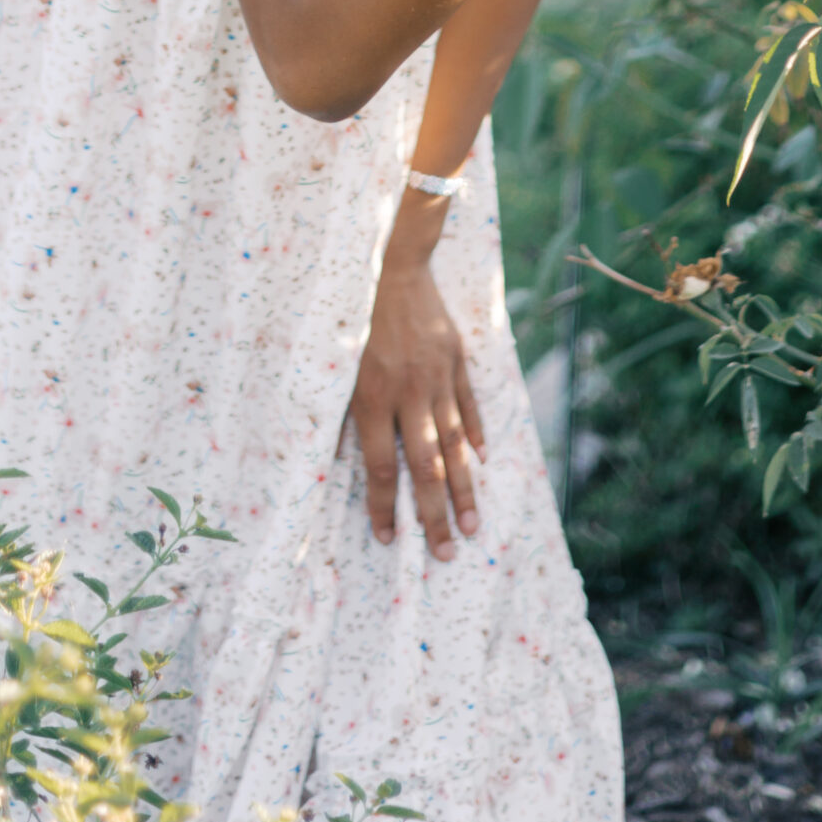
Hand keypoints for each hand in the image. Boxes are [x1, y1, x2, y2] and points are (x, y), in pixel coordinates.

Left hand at [350, 253, 483, 560]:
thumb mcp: (338, 366)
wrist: (392, 267)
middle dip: (434, 516)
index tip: (390, 539)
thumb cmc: (354, 317)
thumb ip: (344, 413)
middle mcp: (408, 395)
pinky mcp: (456, 362)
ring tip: (473, 526)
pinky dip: (476, 435)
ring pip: (454, 446)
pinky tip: (483, 462)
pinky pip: (469, 406)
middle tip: (446, 554)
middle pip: (425, 468)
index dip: (384, 506)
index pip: (380, 467)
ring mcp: (438, 380)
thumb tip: (345, 461)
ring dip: (464, 491)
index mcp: (372, 399)